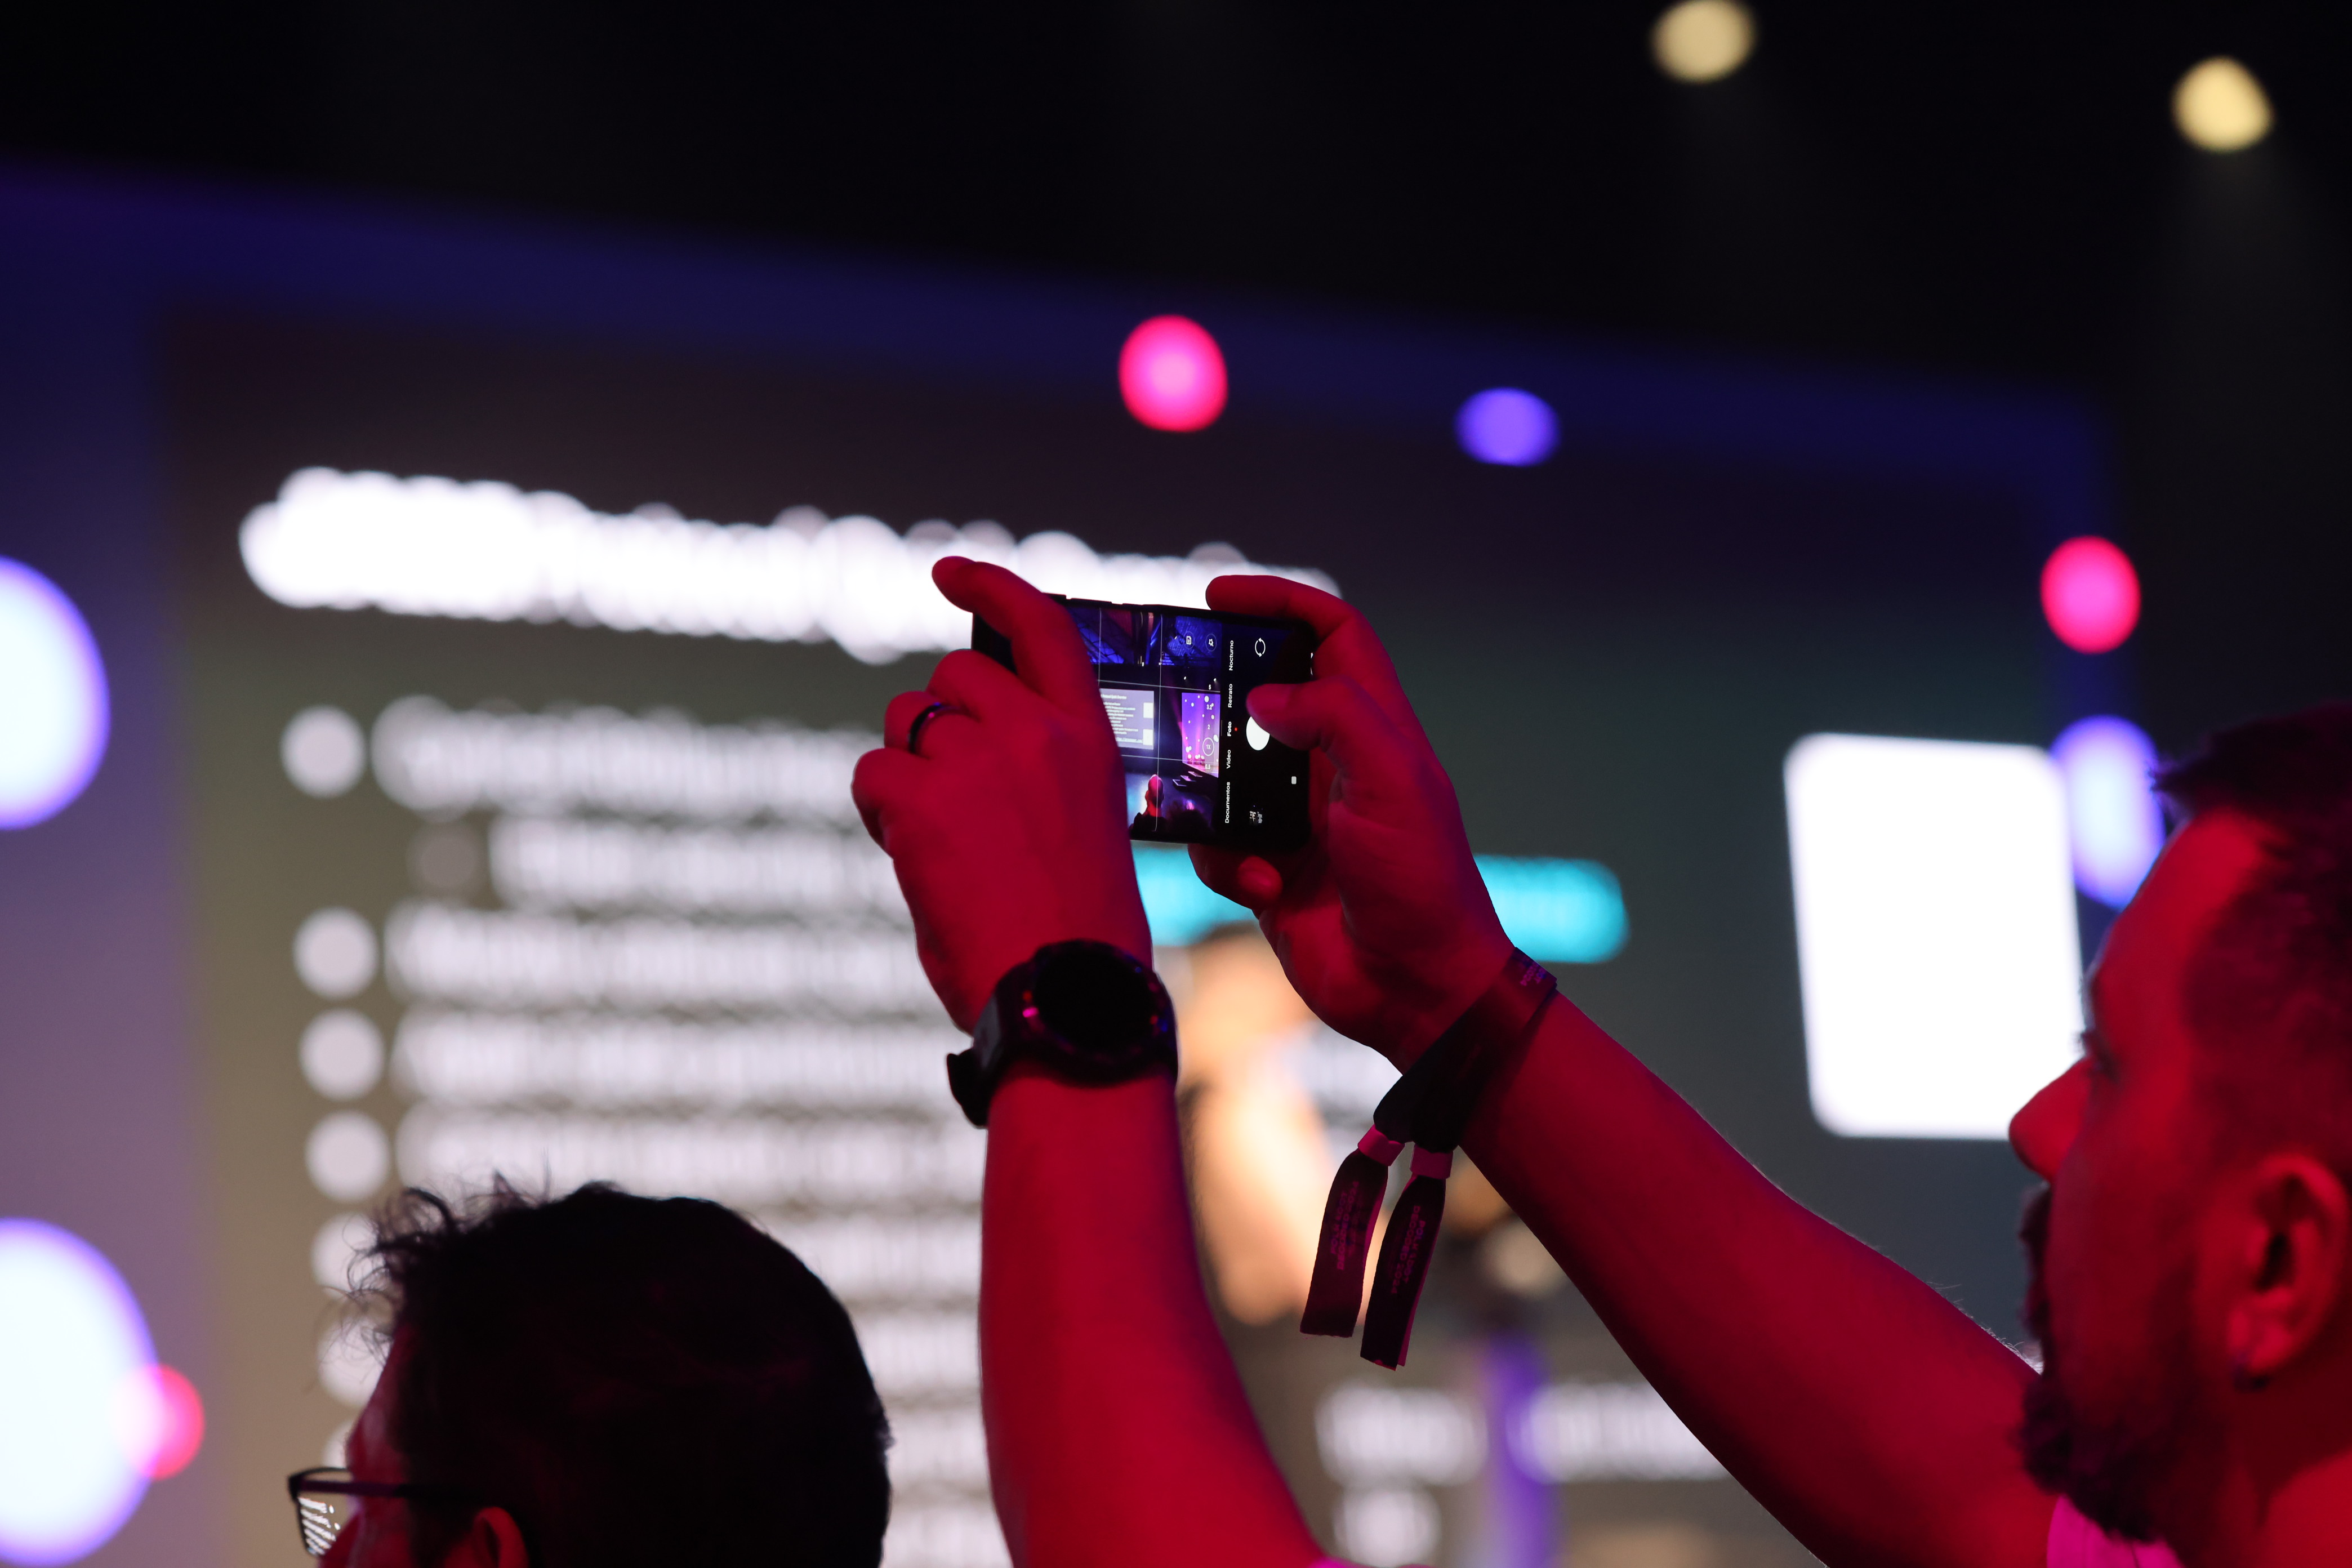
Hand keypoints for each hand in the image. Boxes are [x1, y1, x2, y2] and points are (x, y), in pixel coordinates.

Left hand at [851, 559, 1151, 1029]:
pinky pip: (873, 775)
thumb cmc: (1079, 935)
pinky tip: (914, 857)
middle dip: (938, 724)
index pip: (1042, 628)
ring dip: (909, 770)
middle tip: (950, 793)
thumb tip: (962, 753)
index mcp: (1091, 740)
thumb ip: (1039, 774)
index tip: (950, 574)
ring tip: (944, 842)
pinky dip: (881, 811)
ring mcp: (978, 763)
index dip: (992, 588)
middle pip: (954, 679)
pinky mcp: (923, 801)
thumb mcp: (1084, 828)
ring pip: (906, 725)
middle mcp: (1037, 735)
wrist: (1067, 998)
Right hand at [1191, 577, 1508, 1065]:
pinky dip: (1228, 863)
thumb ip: (1334, 717)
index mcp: (1374, 729)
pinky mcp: (1270, 870)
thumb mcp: (1391, 782)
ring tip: (1232, 826)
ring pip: (1223, 775)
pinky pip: (1217, 845)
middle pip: (1262, 697)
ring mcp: (1298, 818)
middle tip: (1176, 701)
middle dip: (1219, 701)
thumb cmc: (1423, 884)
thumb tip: (1264, 697)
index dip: (1280, 603)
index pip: (1332, 635)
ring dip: (1214, 799)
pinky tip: (1263, 888)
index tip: (1219, 597)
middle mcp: (1333, 765)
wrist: (1417, 991)